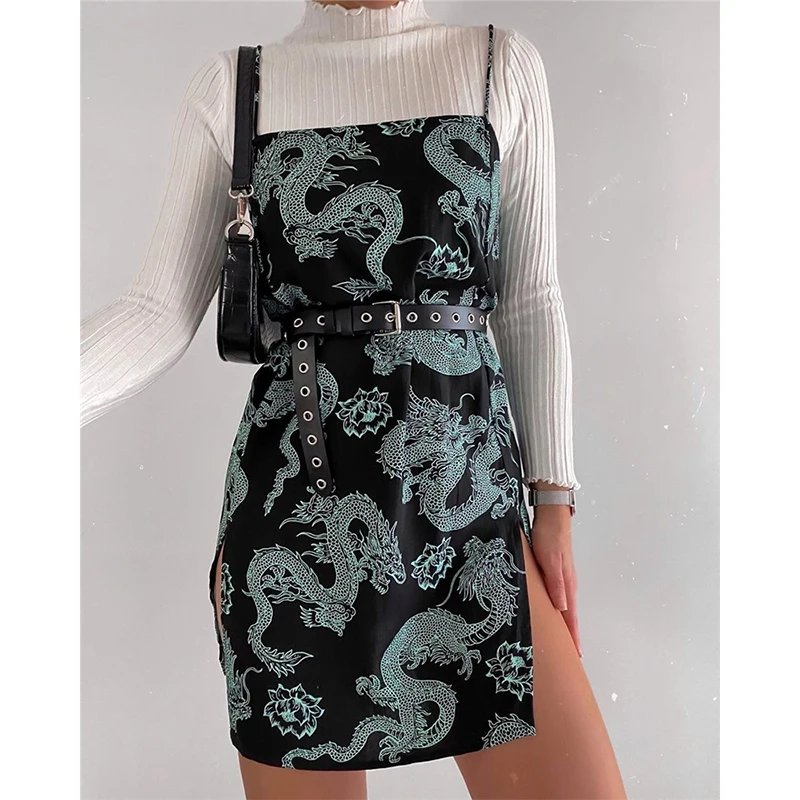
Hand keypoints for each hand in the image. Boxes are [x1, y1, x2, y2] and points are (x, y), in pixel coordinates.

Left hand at [529, 503, 581, 657]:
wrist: (551, 517)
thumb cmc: (549, 537)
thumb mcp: (550, 562)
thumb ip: (556, 585)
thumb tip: (562, 609)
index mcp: (568, 585)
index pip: (571, 618)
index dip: (573, 637)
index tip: (575, 656)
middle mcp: (567, 585)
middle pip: (569, 617)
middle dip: (569, 636)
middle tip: (566, 656)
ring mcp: (561, 579)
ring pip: (563, 608)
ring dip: (562, 624)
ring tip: (558, 640)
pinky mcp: (554, 573)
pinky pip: (557, 597)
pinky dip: (555, 610)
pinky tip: (549, 613)